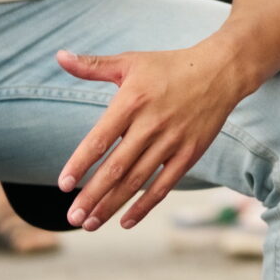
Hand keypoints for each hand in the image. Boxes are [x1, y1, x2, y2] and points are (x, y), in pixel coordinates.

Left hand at [54, 45, 256, 229]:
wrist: (220, 71)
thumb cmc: (169, 66)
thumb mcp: (130, 61)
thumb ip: (93, 65)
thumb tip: (60, 56)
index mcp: (132, 101)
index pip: (100, 139)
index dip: (81, 163)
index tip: (63, 184)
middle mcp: (151, 124)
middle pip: (117, 167)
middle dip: (92, 195)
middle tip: (72, 217)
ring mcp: (172, 141)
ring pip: (137, 181)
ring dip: (112, 205)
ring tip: (89, 223)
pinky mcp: (189, 154)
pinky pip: (164, 185)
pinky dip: (144, 205)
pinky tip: (125, 221)